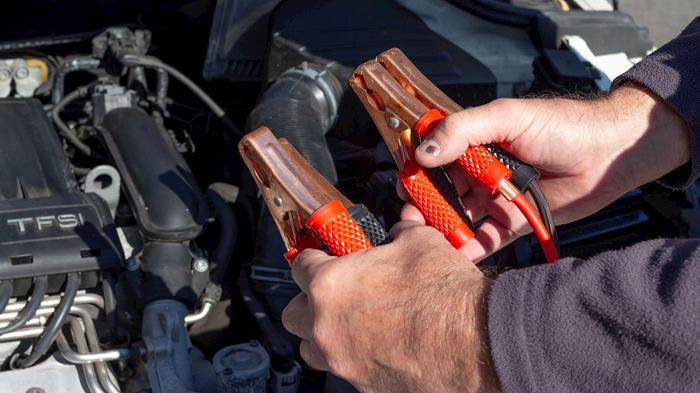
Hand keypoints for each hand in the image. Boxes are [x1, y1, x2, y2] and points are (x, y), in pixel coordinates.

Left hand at [281, 221, 500, 392]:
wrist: (477, 341)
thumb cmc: (445, 294)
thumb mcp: (419, 242)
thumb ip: (397, 234)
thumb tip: (398, 232)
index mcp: (330, 284)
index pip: (299, 266)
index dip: (313, 258)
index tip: (322, 258)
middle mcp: (327, 326)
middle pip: (293, 314)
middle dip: (308, 301)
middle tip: (331, 292)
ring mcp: (343, 360)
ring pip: (312, 349)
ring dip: (323, 334)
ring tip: (351, 323)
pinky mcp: (364, 385)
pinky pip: (345, 368)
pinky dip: (354, 355)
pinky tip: (380, 344)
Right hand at [402, 84, 689, 260]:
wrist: (609, 153)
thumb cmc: (563, 125)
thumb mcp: (508, 116)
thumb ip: (463, 130)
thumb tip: (424, 152)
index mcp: (473, 140)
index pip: (433, 156)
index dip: (416, 171)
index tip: (405, 186)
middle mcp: (479, 170)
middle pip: (440, 191)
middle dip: (424, 205)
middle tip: (412, 220)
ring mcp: (494, 197)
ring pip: (458, 216)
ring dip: (442, 228)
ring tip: (429, 241)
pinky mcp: (512, 221)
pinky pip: (484, 238)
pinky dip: (469, 247)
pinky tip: (456, 254)